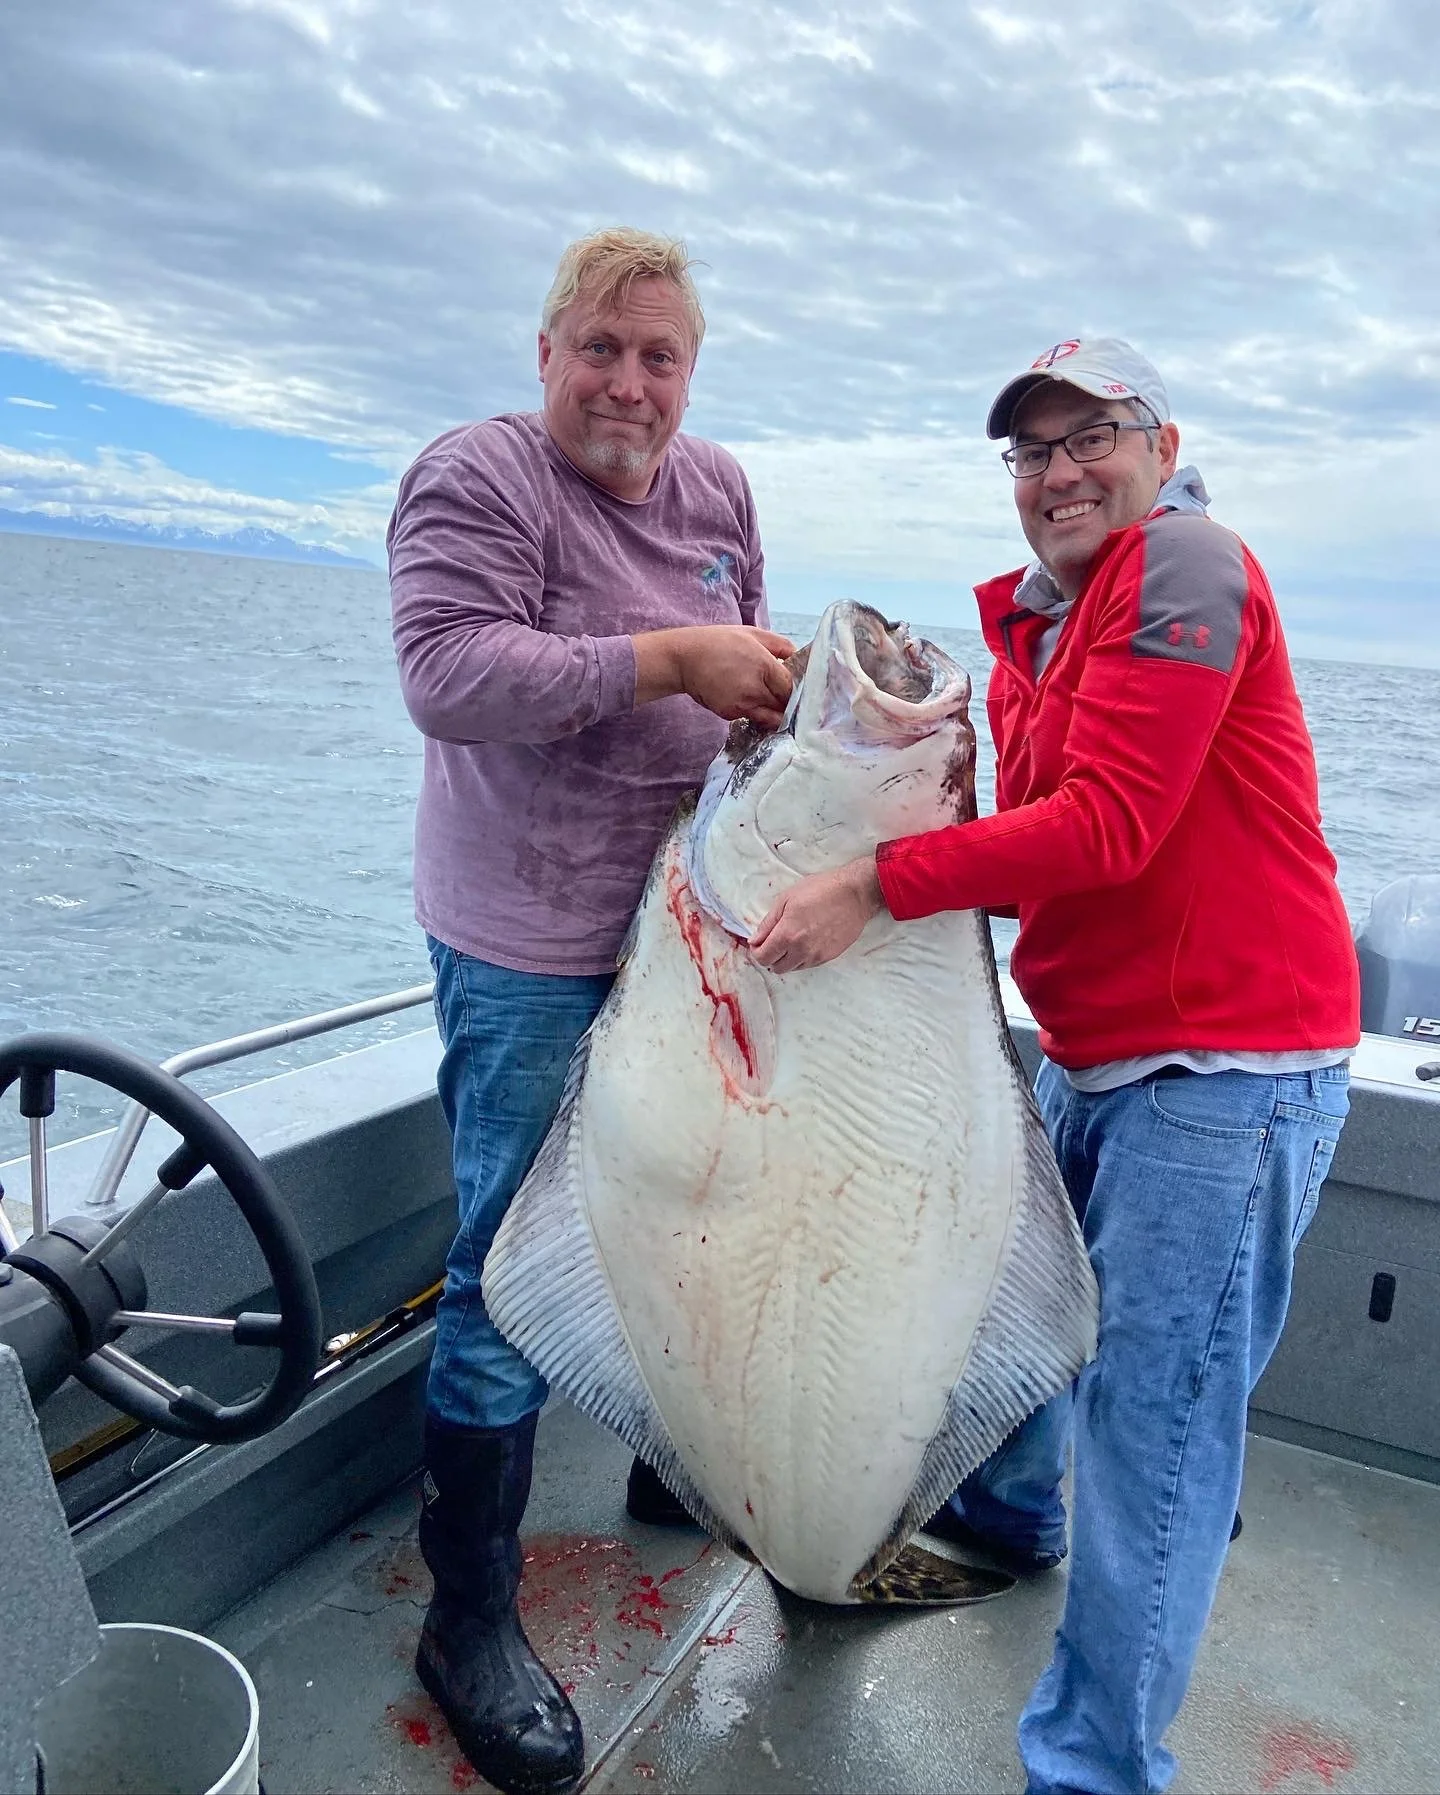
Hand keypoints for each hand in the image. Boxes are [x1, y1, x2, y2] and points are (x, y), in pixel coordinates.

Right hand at [634, 626, 794, 728]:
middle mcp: (755, 689)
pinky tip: (746, 698)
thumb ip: (781, 646)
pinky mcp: (729, 714)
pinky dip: (753, 711)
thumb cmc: (719, 642)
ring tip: (769, 700)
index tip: (798, 689)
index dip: (797, 691)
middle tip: (787, 698)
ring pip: (770, 717)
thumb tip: (801, 658)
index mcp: (765, 665)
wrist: (684, 658)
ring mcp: (742, 704)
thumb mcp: (753, 634)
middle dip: (788, 704)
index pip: (792, 688)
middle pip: (784, 706)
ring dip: (773, 712)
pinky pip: (751, 717)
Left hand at [749, 856, 885, 972]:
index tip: (758, 942)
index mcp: (787, 935)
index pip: (762, 957)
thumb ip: (768, 923)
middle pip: (776, 967)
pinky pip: (808, 964)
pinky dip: (802, 957)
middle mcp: (801, 950)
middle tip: (774, 941)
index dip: (756, 951)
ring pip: (793, 968)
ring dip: (787, 958)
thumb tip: (755, 940)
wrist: (855, 894)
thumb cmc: (821, 889)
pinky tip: (806, 940)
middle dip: (770, 956)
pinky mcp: (829, 957)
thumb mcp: (786, 899)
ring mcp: (817, 956)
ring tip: (792, 939)